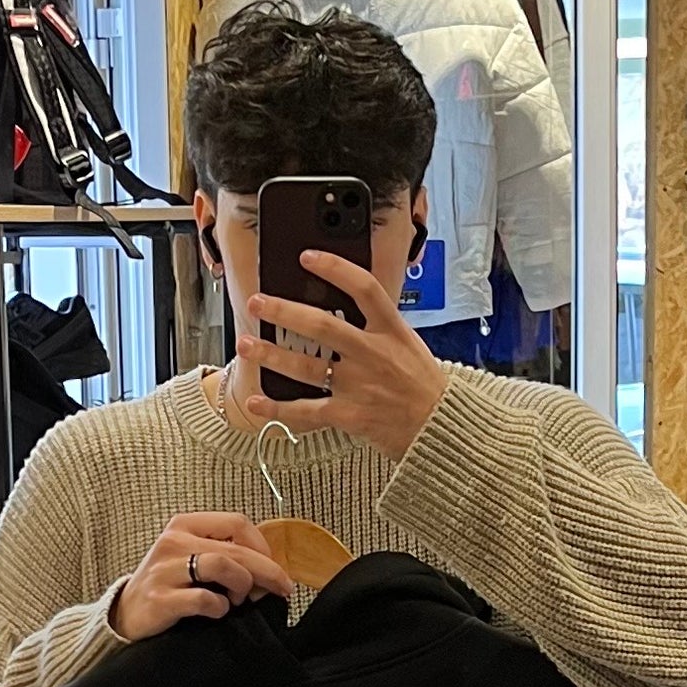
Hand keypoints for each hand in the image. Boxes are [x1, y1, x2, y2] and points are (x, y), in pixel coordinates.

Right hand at [110, 512, 292, 641]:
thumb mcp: (191, 558)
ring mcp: (165, 570)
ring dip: (242, 586)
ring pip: (223, 565)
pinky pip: (205, 599)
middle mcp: (174, 541)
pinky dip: (220, 608)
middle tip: (282, 589)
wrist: (125, 615)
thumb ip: (225, 555)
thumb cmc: (168, 585)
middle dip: (267, 570)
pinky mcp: (160, 599)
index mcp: (185, 525)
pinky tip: (217, 612)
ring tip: (239, 601)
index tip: (274, 567)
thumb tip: (270, 570)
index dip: (263, 546)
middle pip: (236, 548)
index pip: (237, 522)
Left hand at [251, 251, 449, 463]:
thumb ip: (378, 326)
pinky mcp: (348, 415)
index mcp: (391, 331)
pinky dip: (277, 409)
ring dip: (270, 354)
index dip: (334, 268)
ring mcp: (359, 385)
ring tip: (245, 344)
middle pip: (322, 326)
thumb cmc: (423, 386)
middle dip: (284, 311)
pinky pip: (305, 411)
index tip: (307, 257)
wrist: (441, 429)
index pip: (364, 289)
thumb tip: (342, 304)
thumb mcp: (409, 345)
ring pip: (305, 366)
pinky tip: (256, 402)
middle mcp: (373, 355)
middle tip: (257, 302)